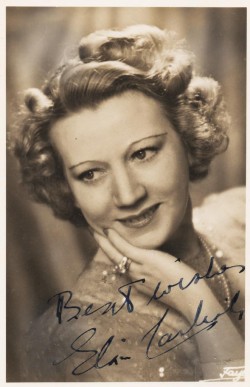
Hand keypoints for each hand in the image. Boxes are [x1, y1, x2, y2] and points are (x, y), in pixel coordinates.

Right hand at [92, 228, 243, 370]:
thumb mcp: (167, 281)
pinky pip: (126, 248)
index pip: (121, 263)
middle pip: (112, 257)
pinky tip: (110, 230)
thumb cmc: (185, 290)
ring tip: (95, 227)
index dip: (111, 251)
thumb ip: (158, 272)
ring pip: (115, 252)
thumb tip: (161, 261)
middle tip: (92, 231)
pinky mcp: (147, 260)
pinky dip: (116, 239)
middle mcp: (135, 275)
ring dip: (103, 239)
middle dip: (101, 244)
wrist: (192, 299)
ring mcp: (139, 268)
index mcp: (139, 280)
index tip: (105, 241)